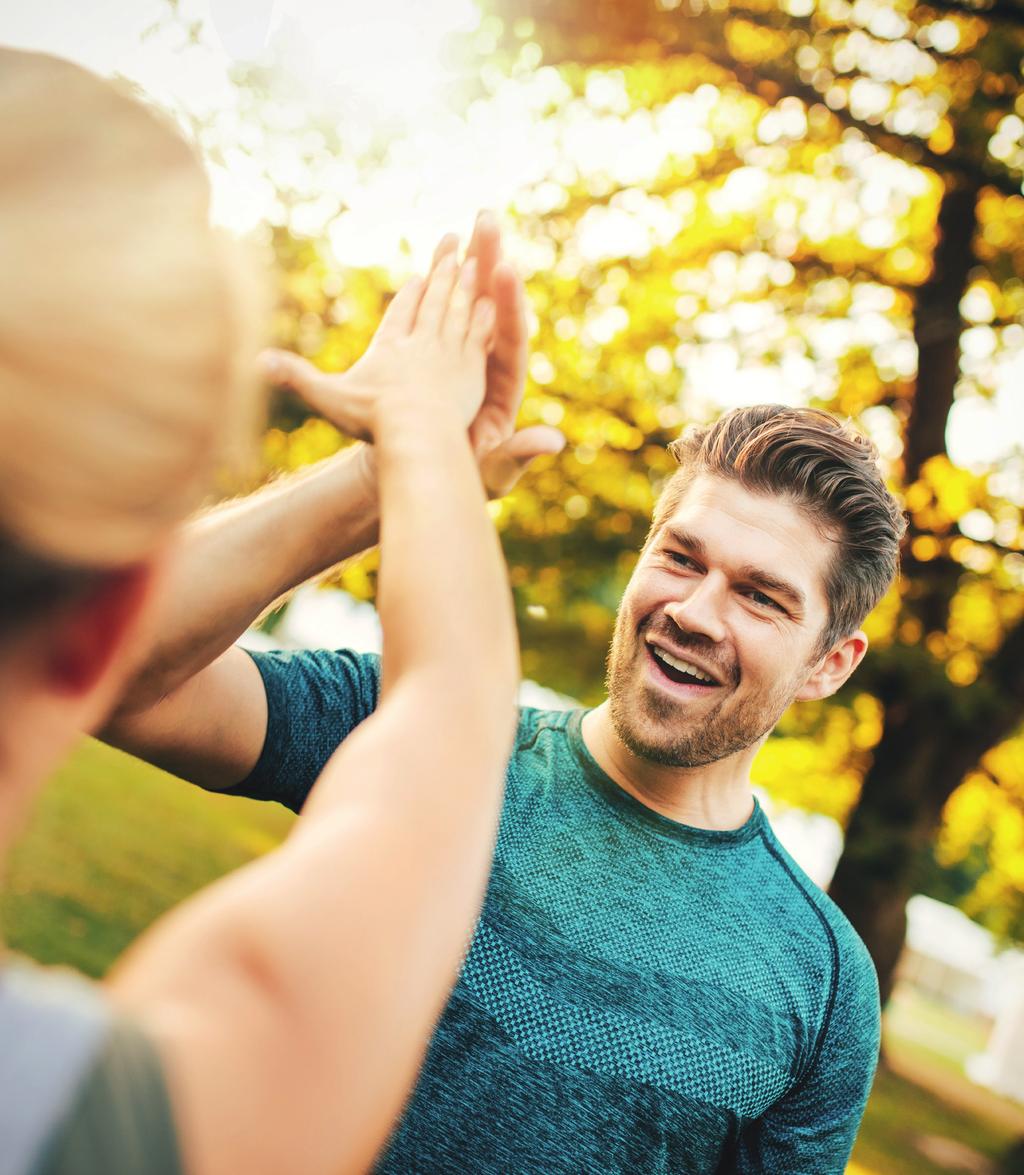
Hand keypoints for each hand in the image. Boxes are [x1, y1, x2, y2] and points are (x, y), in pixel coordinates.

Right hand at [261, 254, 493, 441]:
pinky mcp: (471, 368)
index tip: (418, 277)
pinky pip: (480, 335)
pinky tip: (495, 304)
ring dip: (468, 286)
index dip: (411, 297)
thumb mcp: (327, 398)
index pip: (402, 315)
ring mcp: (449, 354)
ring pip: (460, 311)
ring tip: (476, 264)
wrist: (415, 432)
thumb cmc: (372, 419)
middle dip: (444, 270)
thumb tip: (254, 362)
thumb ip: (295, 377)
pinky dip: (485, 317)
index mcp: (389, 348)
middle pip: (435, 301)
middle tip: (454, 243)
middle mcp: (421, 344)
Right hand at [433, 214, 564, 497]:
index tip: (505, 270)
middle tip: (488, 220)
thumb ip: (519, 455)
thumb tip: (553, 443)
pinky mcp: (451, 352)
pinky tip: (446, 253)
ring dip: (474, 263)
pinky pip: (453, 312)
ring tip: (475, 221)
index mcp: (506, 387)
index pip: (511, 339)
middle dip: (492, 264)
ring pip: (474, 302)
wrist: (428, 470)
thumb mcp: (495, 471)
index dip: (508, 306)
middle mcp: (492, 364)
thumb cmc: (464, 478)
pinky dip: (450, 284)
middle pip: (495, 308)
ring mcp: (471, 355)